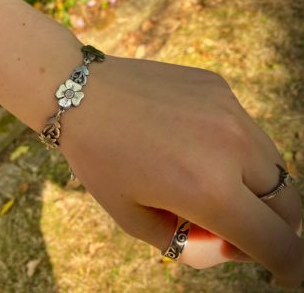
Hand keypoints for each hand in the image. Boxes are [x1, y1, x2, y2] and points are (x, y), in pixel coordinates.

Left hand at [58, 54, 302, 286]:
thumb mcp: (133, 218)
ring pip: (274, 166)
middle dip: (272, 229)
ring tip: (208, 185)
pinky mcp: (221, 89)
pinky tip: (193, 146)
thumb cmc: (99, 159)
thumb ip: (187, 243)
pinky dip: (236, 152)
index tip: (284, 273)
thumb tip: (226, 242)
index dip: (287, 267)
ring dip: (256, 189)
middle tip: (231, 229)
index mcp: (209, 190)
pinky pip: (248, 132)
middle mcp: (231, 148)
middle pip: (290, 205)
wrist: (80, 94)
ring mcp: (230, 112)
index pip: (277, 242)